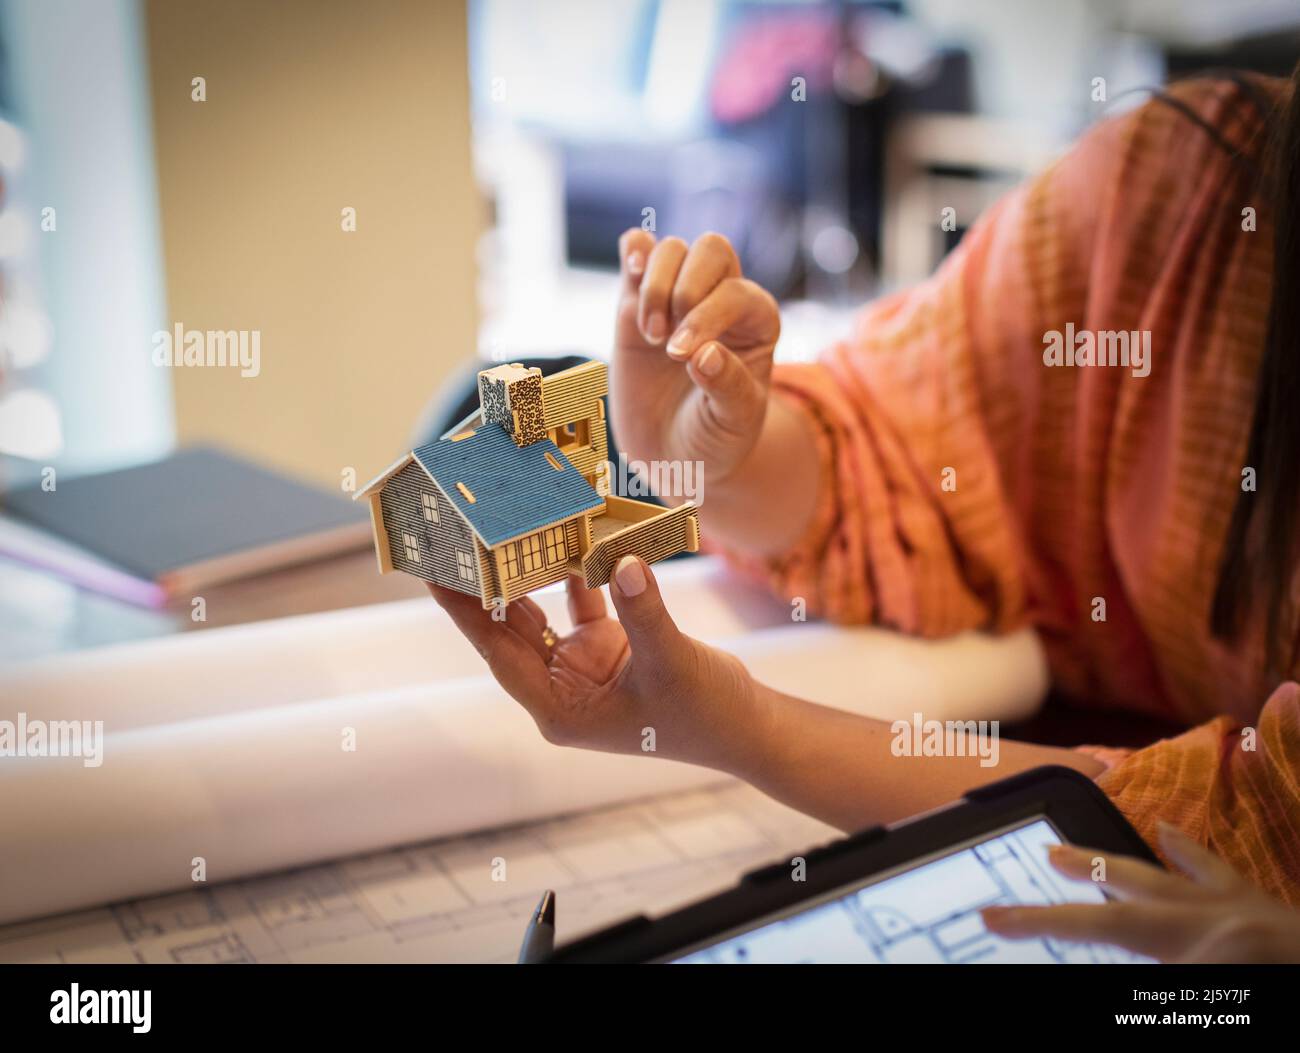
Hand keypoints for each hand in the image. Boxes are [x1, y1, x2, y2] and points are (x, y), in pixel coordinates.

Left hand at [428, 555, 760, 767]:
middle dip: (482, 586)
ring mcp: (582, 665)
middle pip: (509, 631)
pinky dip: (576, 571)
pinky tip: (566, 535)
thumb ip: (644, 612)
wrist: (746, 726)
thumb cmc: (706, 713)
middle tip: (453, 538)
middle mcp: (561, 687)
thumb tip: (623, 562)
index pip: (499, 654)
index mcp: (559, 708)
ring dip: (524, 573)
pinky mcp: (607, 646)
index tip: (436, 575)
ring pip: (539, 614)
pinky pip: (580, 601)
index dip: (467, 614)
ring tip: (493, 530)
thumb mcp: (672, 662)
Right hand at [612, 230, 780, 486]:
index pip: (736, 293)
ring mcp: (677, 297)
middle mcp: (721, 300)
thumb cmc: (714, 437)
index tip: (679, 357)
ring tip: (650, 335)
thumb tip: (704, 353)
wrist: (674, 455)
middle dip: (685, 290)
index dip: (706, 317)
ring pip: (672, 249)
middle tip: (667, 343)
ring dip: (655, 286)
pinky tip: (630, 273)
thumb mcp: (734, 422)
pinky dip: (632, 250)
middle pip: (712, 250)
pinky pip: (637, 250)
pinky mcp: (638, 301)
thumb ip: (728, 387)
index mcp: (757, 324)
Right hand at [981, 822, 1299, 961]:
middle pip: (1133, 890)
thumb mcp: (1202, 996)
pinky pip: (1228, 877)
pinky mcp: (1273, 913)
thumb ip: (1161, 983)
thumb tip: (1115, 934)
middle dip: (1084, 874)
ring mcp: (1248, 913)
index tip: (993, 915)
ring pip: (1181, 875)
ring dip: (1138, 860)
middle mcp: (1214, 919)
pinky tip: (1181, 842)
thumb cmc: (1278, 981)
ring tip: (1105, 845)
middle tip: (1046, 853)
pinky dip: (1199, 859)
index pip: (1097, 929)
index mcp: (1190, 944)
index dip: (1039, 922)